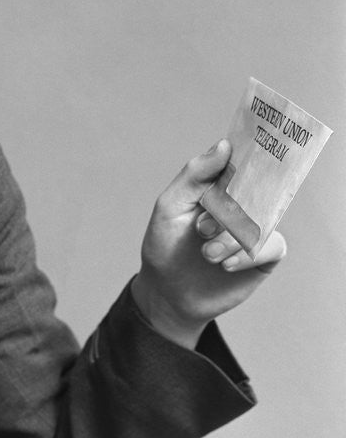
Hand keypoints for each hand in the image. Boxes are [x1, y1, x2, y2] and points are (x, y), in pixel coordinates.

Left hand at [132, 139, 286, 348]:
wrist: (167, 293)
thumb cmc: (165, 244)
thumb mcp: (170, 206)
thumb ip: (195, 174)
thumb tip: (224, 145)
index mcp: (219, 186)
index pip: (242, 161)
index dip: (247, 156)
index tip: (243, 159)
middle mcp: (241, 204)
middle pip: (257, 190)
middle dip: (229, 211)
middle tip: (201, 229)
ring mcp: (254, 228)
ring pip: (262, 221)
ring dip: (231, 239)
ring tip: (206, 254)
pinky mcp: (263, 256)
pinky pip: (272, 246)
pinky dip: (247, 255)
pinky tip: (224, 265)